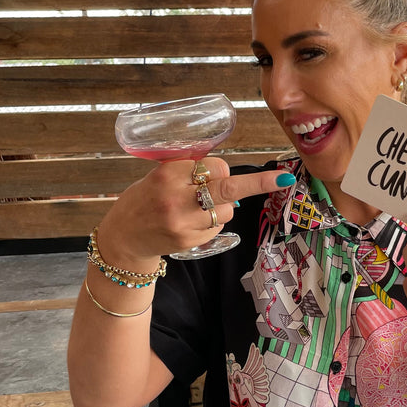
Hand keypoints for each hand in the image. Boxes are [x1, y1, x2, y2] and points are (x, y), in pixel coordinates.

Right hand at [95, 159, 293, 268]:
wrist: (123, 237)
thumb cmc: (144, 200)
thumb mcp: (158, 175)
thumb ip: (188, 170)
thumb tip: (227, 173)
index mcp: (168, 173)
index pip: (214, 166)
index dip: (220, 170)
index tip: (221, 172)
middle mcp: (176, 197)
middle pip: (228, 187)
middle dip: (259, 183)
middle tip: (284, 179)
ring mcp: (184, 221)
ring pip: (226, 210)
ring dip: (222, 207)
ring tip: (194, 209)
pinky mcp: (189, 240)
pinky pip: (216, 227)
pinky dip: (211, 223)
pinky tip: (189, 224)